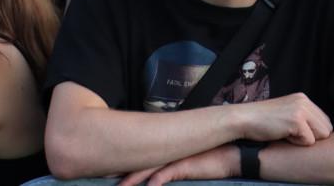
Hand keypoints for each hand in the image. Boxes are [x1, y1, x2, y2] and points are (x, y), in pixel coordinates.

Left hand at [118, 144, 238, 185]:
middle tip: (102, 175)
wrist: (231, 156)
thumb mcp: (185, 166)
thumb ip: (170, 169)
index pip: (138, 157)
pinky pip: (166, 174)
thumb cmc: (209, 161)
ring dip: (131, 179)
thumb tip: (155, 178)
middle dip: (119, 169)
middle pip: (137, 161)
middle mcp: (166, 152)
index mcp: (164, 152)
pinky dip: (155, 182)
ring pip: (146, 169)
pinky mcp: (184, 166)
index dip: (122, 163)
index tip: (107, 169)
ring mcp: (174, 158)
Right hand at [236, 92, 331, 145]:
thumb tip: (325, 132)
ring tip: (286, 132)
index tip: (292, 129)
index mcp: (303, 98)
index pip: (325, 122)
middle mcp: (304, 101)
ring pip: (322, 135)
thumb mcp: (286, 113)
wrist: (243, 119)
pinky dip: (296, 143)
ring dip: (305, 139)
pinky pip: (309, 142)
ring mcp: (301, 110)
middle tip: (289, 132)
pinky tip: (282, 134)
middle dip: (311, 136)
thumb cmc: (262, 121)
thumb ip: (305, 117)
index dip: (312, 131)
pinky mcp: (297, 121)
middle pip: (327, 129)